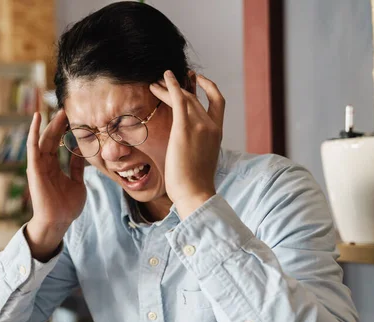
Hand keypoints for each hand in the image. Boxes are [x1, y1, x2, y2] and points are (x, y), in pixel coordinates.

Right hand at [25, 110, 86, 260]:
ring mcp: (38, 165)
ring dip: (51, 124)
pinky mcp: (34, 167)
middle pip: (52, 138)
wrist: (58, 222)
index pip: (59, 143)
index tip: (75, 116)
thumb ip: (76, 167)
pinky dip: (33, 131)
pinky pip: (33, 146)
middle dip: (59, 123)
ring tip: (60, 110)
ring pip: (44, 139)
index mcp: (54, 167)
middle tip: (69, 108)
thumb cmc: (66, 206)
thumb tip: (83, 153)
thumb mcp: (77, 183)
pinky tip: (37, 117)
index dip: (66, 129)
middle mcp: (45, 163)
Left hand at [150, 70, 224, 218]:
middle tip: (164, 79)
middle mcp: (211, 125)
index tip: (197, 79)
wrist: (195, 193)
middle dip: (180, 86)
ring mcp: (200, 125)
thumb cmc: (194, 184)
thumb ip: (197, 147)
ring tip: (155, 82)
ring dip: (169, 87)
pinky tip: (164, 78)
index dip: (208, 87)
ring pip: (185, 97)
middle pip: (196, 98)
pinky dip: (172, 86)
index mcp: (218, 133)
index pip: (218, 103)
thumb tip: (186, 146)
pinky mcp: (185, 128)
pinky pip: (179, 100)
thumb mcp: (200, 160)